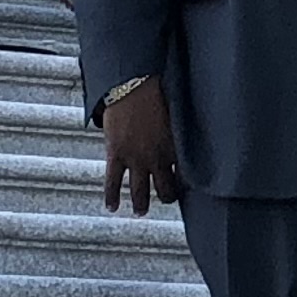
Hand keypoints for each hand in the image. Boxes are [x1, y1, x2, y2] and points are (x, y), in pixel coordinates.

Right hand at [102, 75, 180, 213]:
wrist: (132, 86)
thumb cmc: (156, 93)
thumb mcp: (174, 114)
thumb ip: (177, 131)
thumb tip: (184, 135)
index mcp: (174, 148)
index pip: (184, 175)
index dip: (184, 182)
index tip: (183, 185)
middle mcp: (157, 159)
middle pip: (165, 189)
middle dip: (166, 197)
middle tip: (165, 199)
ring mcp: (136, 160)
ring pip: (140, 191)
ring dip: (141, 204)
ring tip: (141, 210)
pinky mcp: (116, 155)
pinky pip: (113, 182)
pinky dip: (112, 196)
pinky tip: (112, 207)